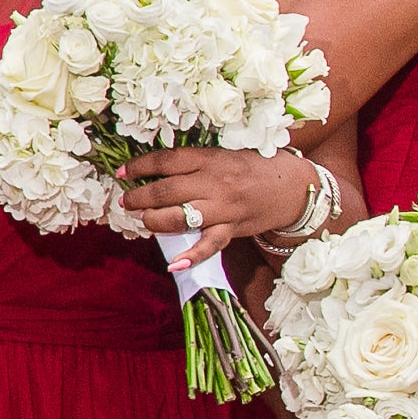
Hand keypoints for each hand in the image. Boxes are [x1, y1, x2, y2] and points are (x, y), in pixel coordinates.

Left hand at [114, 144, 311, 263]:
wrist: (294, 187)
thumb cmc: (257, 167)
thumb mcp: (226, 154)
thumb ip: (197, 162)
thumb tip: (157, 171)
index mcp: (211, 159)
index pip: (166, 161)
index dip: (139, 167)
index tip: (122, 173)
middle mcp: (215, 183)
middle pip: (166, 190)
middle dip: (139, 198)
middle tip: (127, 202)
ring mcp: (224, 207)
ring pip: (180, 216)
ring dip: (154, 220)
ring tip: (144, 220)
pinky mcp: (233, 228)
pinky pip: (210, 244)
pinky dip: (192, 255)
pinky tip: (174, 264)